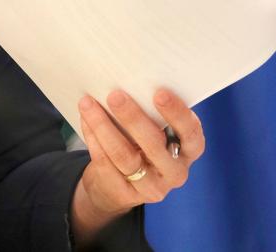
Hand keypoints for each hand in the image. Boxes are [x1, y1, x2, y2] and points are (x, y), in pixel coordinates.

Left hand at [70, 88, 204, 242]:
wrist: (118, 185)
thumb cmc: (140, 144)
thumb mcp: (154, 132)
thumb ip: (150, 114)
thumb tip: (125, 80)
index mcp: (188, 150)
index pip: (190, 133)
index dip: (177, 113)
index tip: (159, 92)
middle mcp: (175, 172)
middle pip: (153, 144)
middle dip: (132, 117)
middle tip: (115, 95)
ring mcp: (151, 186)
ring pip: (123, 155)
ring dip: (103, 125)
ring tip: (87, 103)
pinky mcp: (125, 194)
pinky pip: (105, 162)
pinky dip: (92, 137)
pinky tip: (85, 119)